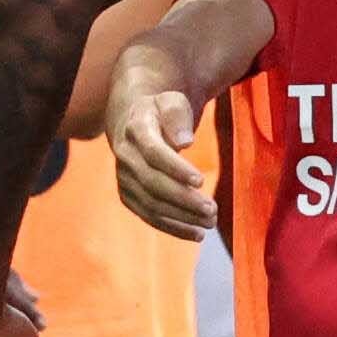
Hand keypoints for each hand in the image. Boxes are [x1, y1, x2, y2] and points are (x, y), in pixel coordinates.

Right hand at [106, 62, 217, 239]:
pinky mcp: (128, 195)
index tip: (201, 180)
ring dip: (181, 218)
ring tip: (210, 223)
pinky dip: (172, 227)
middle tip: (212, 210)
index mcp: (136, 128)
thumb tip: (185, 141)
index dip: (175, 168)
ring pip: (150, 204)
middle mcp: (125, 155)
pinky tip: (196, 233)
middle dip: (183, 199)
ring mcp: (124, 177)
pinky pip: (148, 215)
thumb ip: (177, 117)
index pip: (153, 152)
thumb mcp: (172, 102)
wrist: (134, 121)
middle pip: (152, 183)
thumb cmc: (162, 111)